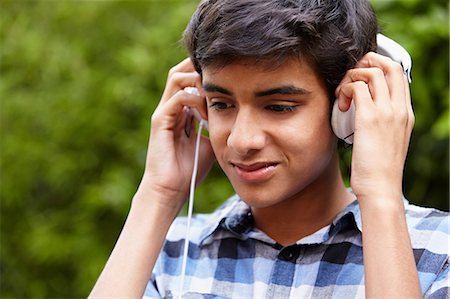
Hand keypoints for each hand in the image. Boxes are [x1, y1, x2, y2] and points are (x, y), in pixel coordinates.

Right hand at [136, 58, 214, 211]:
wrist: (171, 190)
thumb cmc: (189, 170)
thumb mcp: (210, 142)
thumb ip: (217, 126)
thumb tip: (237, 117)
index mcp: (181, 110)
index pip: (190, 78)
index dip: (207, 74)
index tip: (229, 80)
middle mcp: (170, 107)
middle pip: (181, 70)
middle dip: (201, 69)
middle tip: (222, 79)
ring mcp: (164, 112)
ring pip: (177, 77)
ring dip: (199, 82)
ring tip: (214, 97)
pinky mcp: (160, 120)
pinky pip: (178, 98)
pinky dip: (195, 100)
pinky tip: (207, 114)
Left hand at [335, 52, 413, 203]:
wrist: (381, 188)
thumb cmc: (378, 168)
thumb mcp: (388, 139)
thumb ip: (382, 121)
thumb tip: (363, 108)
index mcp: (406, 113)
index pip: (398, 74)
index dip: (378, 66)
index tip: (360, 78)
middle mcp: (400, 108)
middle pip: (389, 65)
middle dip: (366, 62)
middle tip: (350, 78)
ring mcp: (387, 112)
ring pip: (371, 72)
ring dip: (351, 77)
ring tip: (343, 96)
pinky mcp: (370, 118)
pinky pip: (357, 87)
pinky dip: (345, 90)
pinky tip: (341, 106)